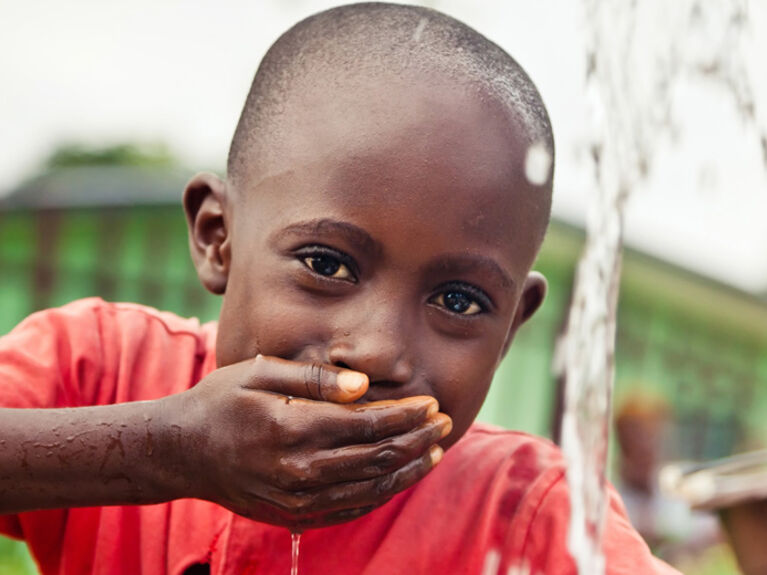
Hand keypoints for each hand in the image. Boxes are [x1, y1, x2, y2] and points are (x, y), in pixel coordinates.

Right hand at [164, 355, 451, 528]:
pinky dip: (380, 493)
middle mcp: (300, 470)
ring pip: (370, 487)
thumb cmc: (221, 401)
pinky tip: (398, 478)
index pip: (369, 424)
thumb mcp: (259, 372)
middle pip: (378, 456)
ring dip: (407, 470)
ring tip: (433, 452)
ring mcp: (298, 499)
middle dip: (417, 440)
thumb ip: (314, 379)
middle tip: (443, 423)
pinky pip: (350, 508)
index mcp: (294, 428)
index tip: (431, 403)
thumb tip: (363, 386)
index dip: (406, 415)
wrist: (182, 451)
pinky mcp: (294, 515)